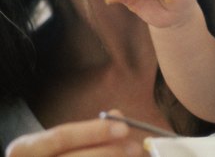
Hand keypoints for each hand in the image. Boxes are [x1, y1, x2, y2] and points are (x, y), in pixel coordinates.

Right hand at [5, 111, 142, 156]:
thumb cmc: (54, 154)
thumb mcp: (60, 141)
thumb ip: (87, 130)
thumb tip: (118, 117)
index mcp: (24, 150)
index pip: (61, 137)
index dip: (94, 132)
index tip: (124, 128)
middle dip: (108, 152)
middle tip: (134, 147)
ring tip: (131, 156)